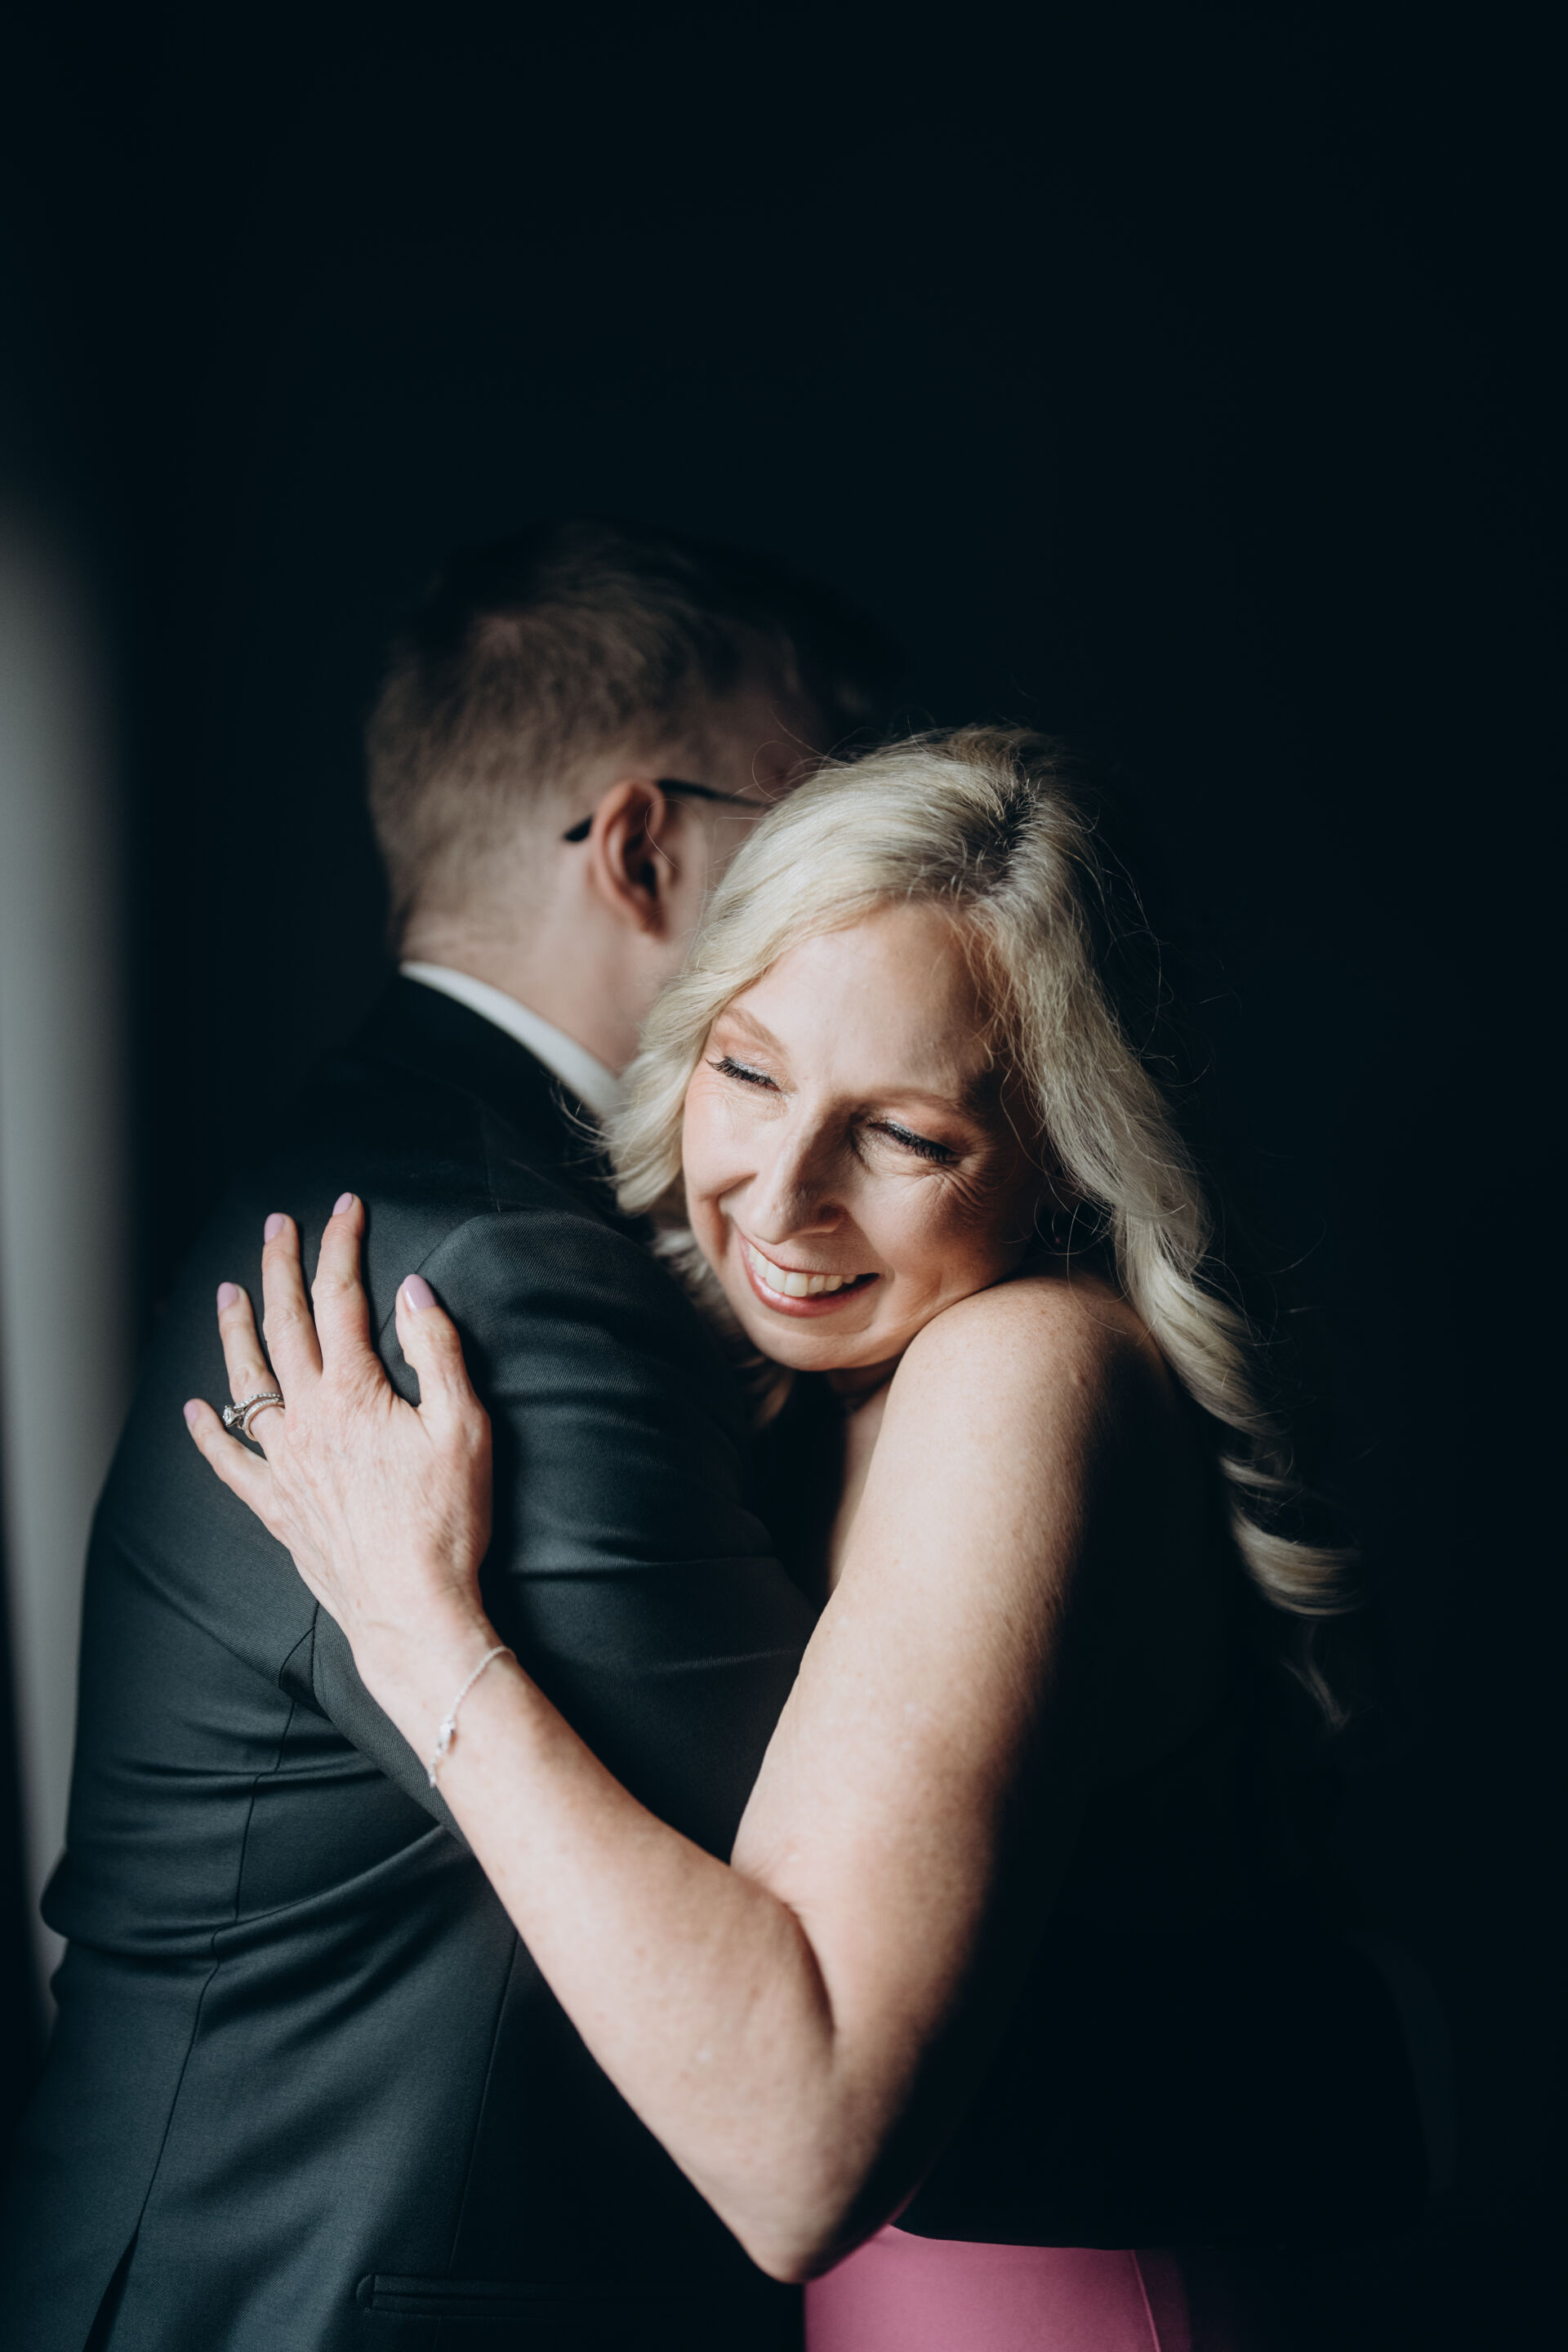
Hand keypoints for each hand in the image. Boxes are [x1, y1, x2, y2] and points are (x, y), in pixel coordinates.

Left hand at [184, 1196, 497, 1733]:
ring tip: (227, 1293)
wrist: (413, 1607)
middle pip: (284, 1327)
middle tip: (275, 1227)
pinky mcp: (278, 1505)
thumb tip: (414, 1292)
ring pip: (247, 1382)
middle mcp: (307, 1419)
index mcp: (353, 1392)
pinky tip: (194, 1410)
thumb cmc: (448, 1522)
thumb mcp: (464, 1427)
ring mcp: (284, 1463)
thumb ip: (438, 1352)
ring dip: (234, 1331)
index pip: (340, 1299)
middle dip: (278, 1269)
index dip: (342, 1246)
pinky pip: (229, 1462)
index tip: (345, 1209)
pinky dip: (207, 1433)